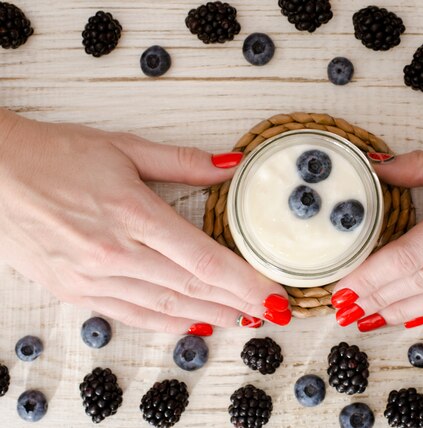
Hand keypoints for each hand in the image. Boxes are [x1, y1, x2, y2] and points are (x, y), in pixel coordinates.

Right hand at [0, 110, 290, 333]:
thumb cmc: (54, 155)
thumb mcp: (123, 148)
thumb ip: (182, 162)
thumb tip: (229, 166)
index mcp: (132, 214)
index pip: (204, 259)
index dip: (244, 282)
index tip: (273, 295)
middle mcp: (115, 253)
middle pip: (192, 288)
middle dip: (237, 303)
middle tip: (269, 312)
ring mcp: (93, 278)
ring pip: (165, 308)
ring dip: (208, 316)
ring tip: (241, 321)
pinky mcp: (75, 291)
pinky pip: (130, 315)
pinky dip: (165, 324)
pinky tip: (191, 325)